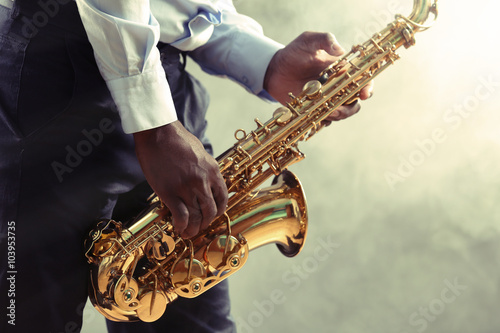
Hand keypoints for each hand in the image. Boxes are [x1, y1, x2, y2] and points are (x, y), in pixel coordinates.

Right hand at [133, 121, 227, 237]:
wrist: (157, 133)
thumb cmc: (176, 139)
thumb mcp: (200, 152)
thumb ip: (205, 169)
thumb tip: (206, 182)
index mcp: (212, 170)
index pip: (223, 197)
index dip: (218, 211)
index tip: (212, 215)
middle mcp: (202, 181)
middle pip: (210, 211)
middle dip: (205, 223)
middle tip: (198, 227)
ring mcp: (186, 187)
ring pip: (196, 217)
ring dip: (193, 228)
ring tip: (188, 232)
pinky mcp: (169, 192)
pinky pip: (180, 216)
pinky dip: (181, 225)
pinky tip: (178, 228)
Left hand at [264, 31, 373, 121]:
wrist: (275, 68)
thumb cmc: (295, 52)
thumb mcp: (309, 41)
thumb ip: (325, 39)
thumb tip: (340, 50)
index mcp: (342, 69)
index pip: (362, 79)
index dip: (368, 87)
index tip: (364, 93)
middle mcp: (338, 86)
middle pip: (354, 101)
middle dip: (351, 107)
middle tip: (340, 108)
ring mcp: (327, 99)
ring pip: (341, 112)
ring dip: (338, 115)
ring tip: (328, 113)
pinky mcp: (315, 108)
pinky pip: (324, 119)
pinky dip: (324, 121)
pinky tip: (317, 119)